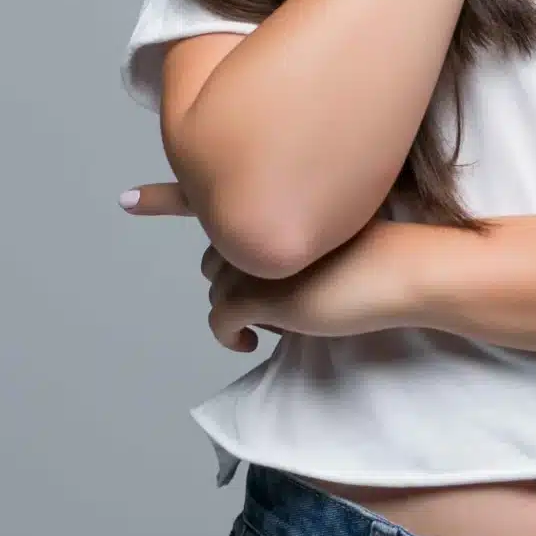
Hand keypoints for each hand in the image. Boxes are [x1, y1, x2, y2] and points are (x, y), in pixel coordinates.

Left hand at [120, 181, 430, 352]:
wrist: (410, 268)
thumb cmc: (384, 251)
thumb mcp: (334, 228)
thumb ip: (296, 234)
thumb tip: (271, 271)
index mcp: (276, 196)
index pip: (204, 193)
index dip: (162, 198)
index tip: (126, 200)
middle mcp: (258, 219)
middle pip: (215, 252)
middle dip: (234, 274)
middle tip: (275, 292)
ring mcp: (257, 256)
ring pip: (217, 287)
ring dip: (238, 304)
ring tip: (279, 314)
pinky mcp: (261, 294)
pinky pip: (222, 320)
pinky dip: (229, 334)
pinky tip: (248, 342)